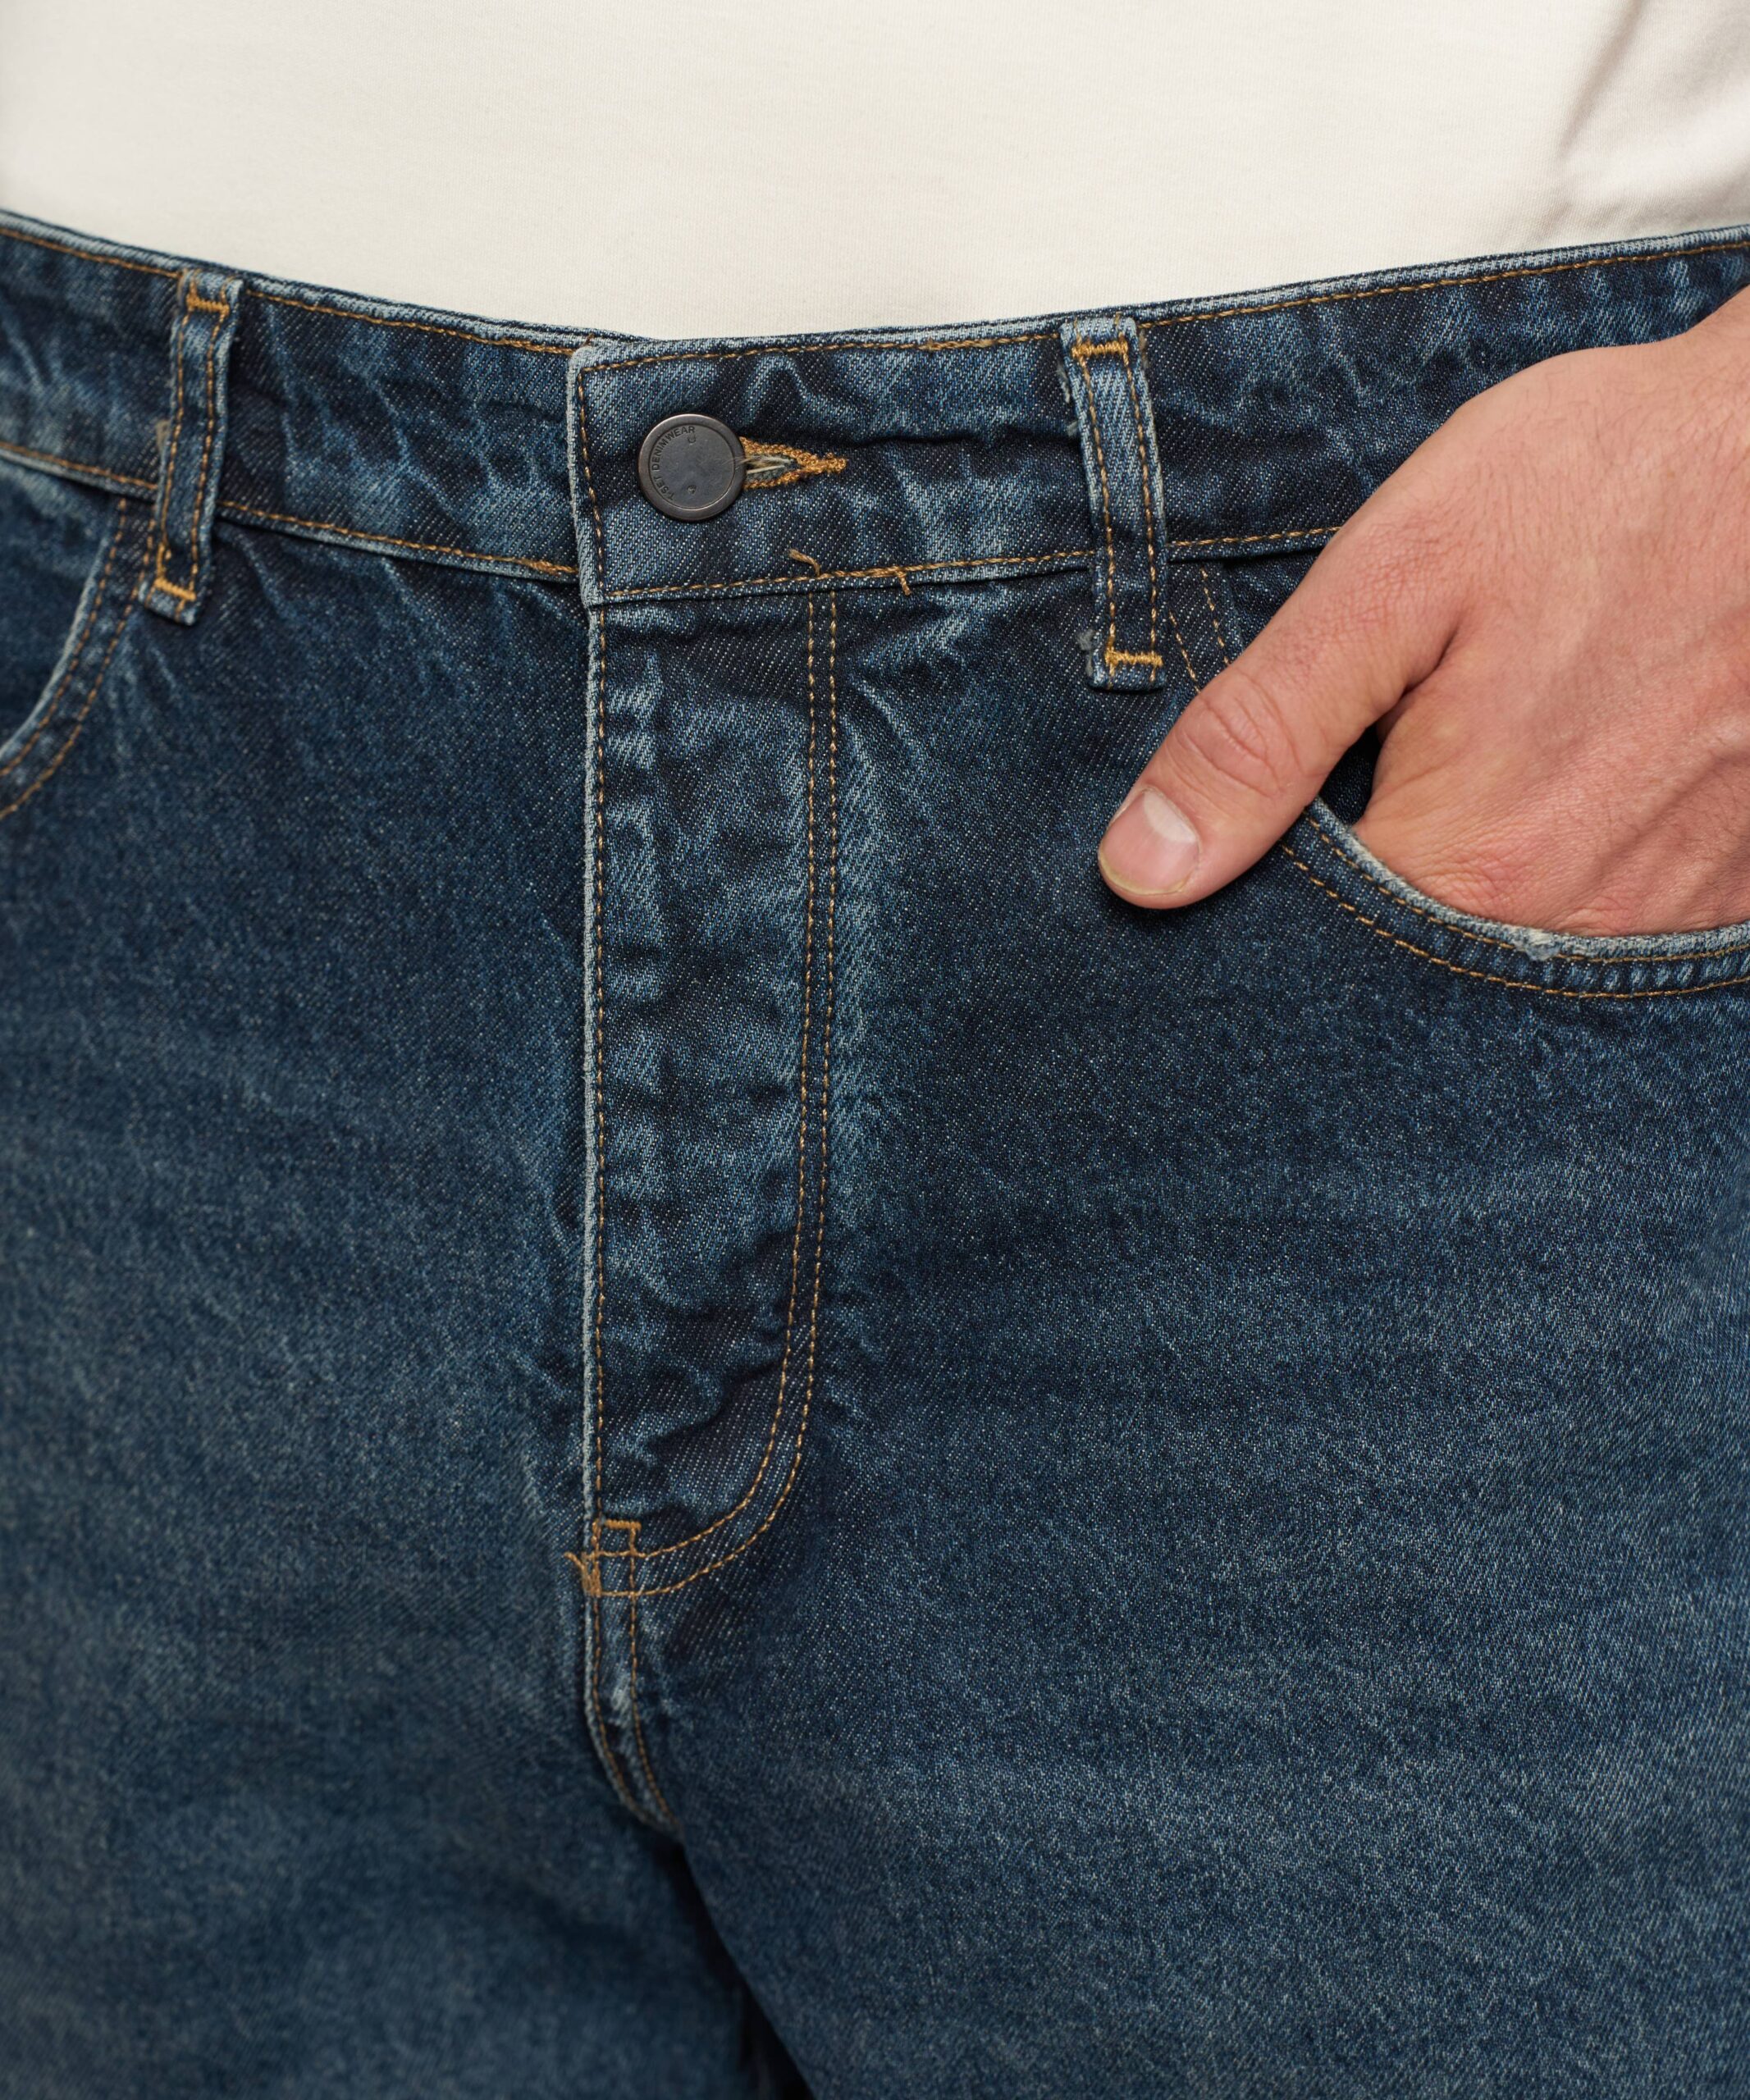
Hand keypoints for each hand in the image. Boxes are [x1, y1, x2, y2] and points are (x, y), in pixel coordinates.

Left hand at [1097, 288, 1749, 934]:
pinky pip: (1605, 914)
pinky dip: (1563, 862)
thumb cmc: (1606, 483)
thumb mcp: (1396, 581)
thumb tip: (1141, 872)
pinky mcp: (1731, 887)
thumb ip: (1261, 736)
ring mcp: (1664, 915)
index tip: (1276, 806)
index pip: (1303, 941)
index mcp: (1468, 860)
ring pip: (1504, 939)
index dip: (1263, 879)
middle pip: (1408, 951)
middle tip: (1400, 745)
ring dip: (1468, 869)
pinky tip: (1567, 770)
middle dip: (1366, 877)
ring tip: (1490, 746)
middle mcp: (1572, 921)